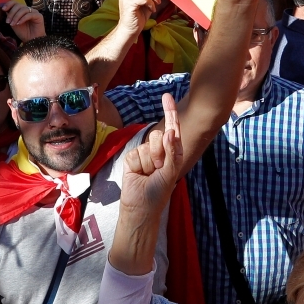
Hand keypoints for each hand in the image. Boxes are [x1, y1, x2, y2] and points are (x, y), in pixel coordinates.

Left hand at [2, 2, 45, 41]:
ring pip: (23, 9)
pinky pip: (29, 14)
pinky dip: (23, 18)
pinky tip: (19, 23)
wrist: (31, 41)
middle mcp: (28, 9)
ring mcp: (34, 12)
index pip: (15, 2)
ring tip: (13, 24)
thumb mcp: (13, 23)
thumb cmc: (23, 33)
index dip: (8, 4)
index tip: (3, 9)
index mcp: (21, 10)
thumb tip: (3, 8)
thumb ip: (10, 16)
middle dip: (11, 13)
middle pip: (18, 5)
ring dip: (16, 17)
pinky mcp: (39, 16)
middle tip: (8, 21)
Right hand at [120, 95, 182, 217]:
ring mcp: (144, 154)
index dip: (169, 112)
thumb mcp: (171, 172)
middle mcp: (158, 150)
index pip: (171, 128)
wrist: (140, 207)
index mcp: (171, 152)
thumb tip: (169, 131)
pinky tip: (139, 175)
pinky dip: (139, 165)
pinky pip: (136, 153)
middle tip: (158, 170)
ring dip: (150, 162)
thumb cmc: (159, 193)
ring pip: (147, 145)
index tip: (166, 96)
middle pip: (158, 135)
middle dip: (160, 153)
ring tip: (149, 175)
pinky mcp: (131, 158)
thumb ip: (172, 151)